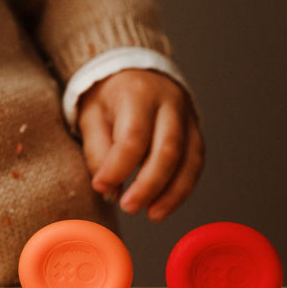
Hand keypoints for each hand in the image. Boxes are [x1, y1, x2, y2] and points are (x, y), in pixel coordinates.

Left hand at [77, 69, 203, 221]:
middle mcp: (169, 102)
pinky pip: (196, 163)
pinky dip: (182, 188)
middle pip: (167, 150)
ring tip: (152, 214)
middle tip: (128, 207)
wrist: (133, 72)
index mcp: (137, 93)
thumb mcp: (90, 115)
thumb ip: (97, 151)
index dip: (118, 168)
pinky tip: (164, 204)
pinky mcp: (196, 130)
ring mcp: (187, 116)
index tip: (101, 187)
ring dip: (172, 193)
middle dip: (149, 185)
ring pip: (189, 159)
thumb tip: (108, 188)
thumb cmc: (108, 98)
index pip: (133, 136)